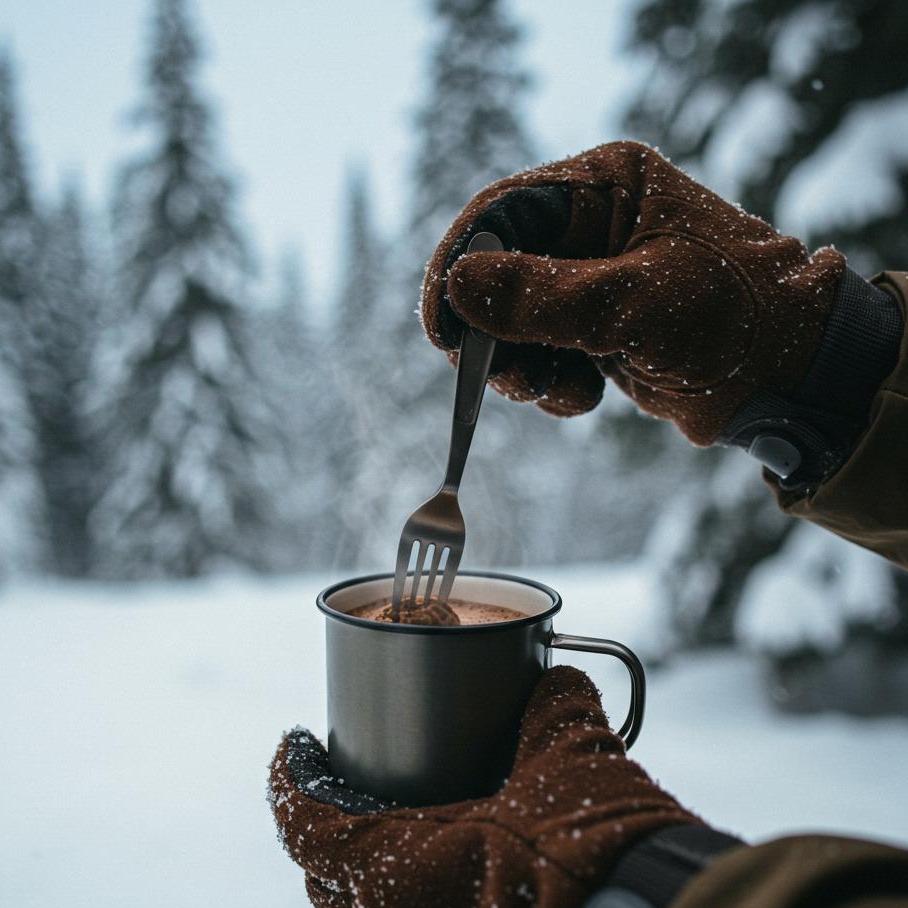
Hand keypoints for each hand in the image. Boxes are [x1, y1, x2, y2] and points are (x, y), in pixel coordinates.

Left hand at [268, 667, 698, 907]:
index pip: (306, 826)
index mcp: (398, 873)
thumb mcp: (572, 759)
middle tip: (345, 775)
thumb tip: (556, 674)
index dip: (290, 778)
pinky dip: (416, 896)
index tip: (297, 741)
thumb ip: (554, 706)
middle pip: (326, 876)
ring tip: (399, 814)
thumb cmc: (596, 856)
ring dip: (370, 864)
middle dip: (324, 822)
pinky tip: (457, 864)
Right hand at [420, 140, 845, 445]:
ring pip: (512, 321)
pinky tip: (583, 397)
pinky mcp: (592, 326)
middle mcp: (592, 224)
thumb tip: (458, 288)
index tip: (441, 325)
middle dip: (492, 331)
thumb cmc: (731, 321)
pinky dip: (548, 385)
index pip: (503, 211)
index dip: (461, 264)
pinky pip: (539, 353)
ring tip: (553, 389)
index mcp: (607, 187)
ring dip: (519, 367)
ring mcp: (590, 278)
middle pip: (498, 271)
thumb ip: (543, 297)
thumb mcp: (635, 305)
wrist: (788, 380)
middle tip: (499, 375)